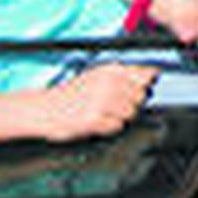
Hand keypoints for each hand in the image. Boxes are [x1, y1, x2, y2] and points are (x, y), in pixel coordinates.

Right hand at [40, 64, 156, 141]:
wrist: (43, 108)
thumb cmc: (71, 94)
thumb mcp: (98, 76)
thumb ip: (126, 74)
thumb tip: (154, 74)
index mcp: (110, 69)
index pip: (146, 76)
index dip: (144, 86)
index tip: (135, 90)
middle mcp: (108, 82)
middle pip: (141, 97)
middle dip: (131, 104)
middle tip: (112, 106)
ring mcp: (101, 101)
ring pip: (131, 114)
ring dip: (119, 117)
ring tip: (102, 114)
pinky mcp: (93, 119)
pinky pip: (117, 127)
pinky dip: (109, 127)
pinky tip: (96, 122)